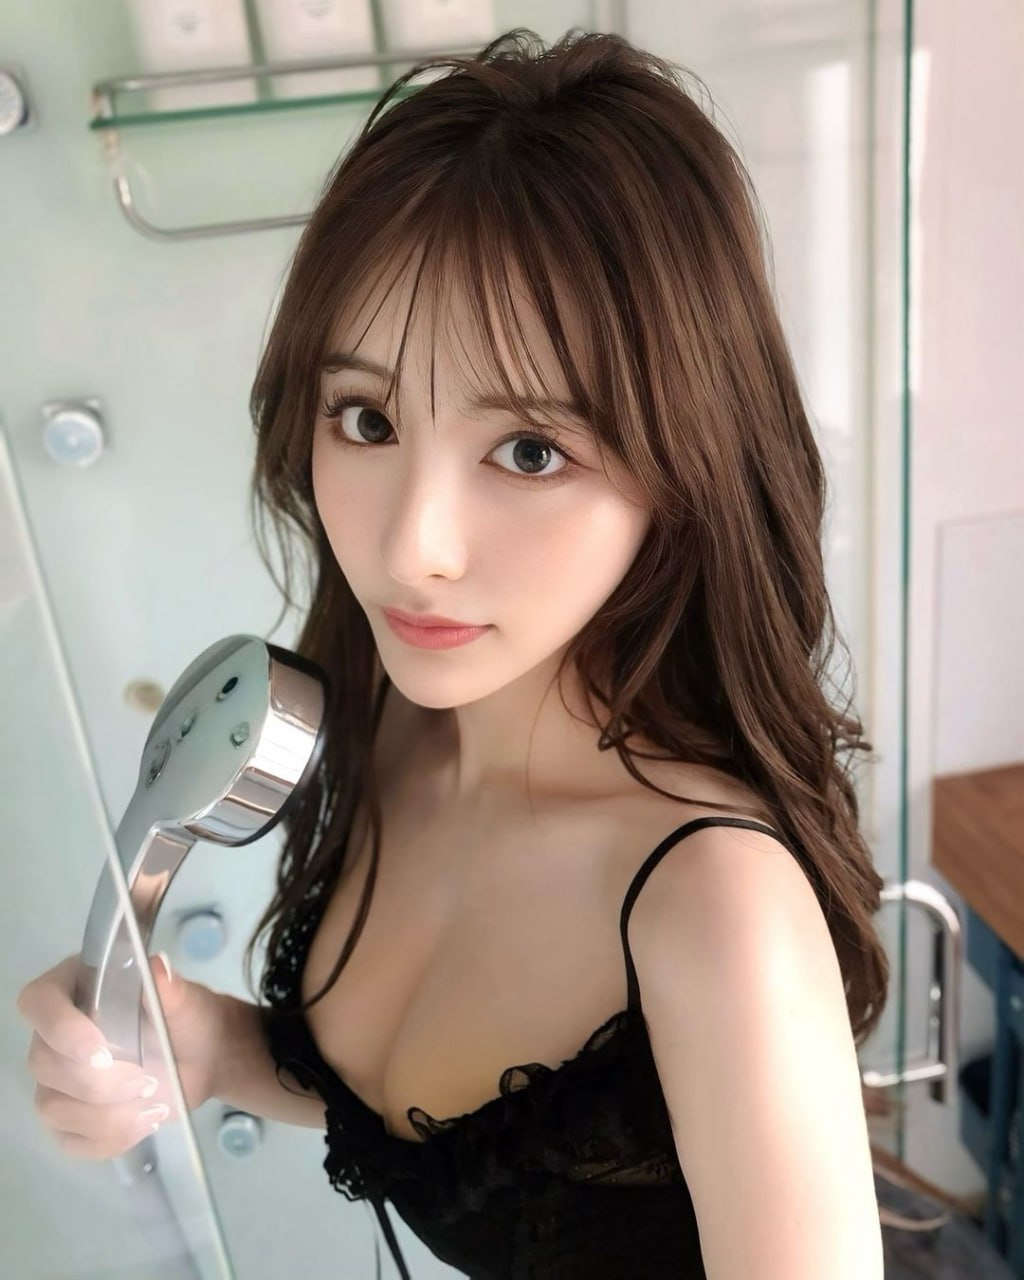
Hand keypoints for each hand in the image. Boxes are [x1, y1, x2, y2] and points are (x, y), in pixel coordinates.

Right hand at [17, 952, 225, 1160]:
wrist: (204, 1058)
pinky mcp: (70, 1119)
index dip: (60, 1028)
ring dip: (106, 1116)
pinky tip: (143, 1124)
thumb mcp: (187, 1002)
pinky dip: (108, 1139)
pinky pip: (69, 1140)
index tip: (102, 1052)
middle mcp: (56, 1035)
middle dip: (98, 1083)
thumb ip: (170, 987)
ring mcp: (58, 1080)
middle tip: (147, 1082)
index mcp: (77, 989)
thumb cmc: (188, 1020)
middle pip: (43, 1063)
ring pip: (52, 1107)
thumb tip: (158, 967)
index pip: (39, 1001)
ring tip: (153, 1105)